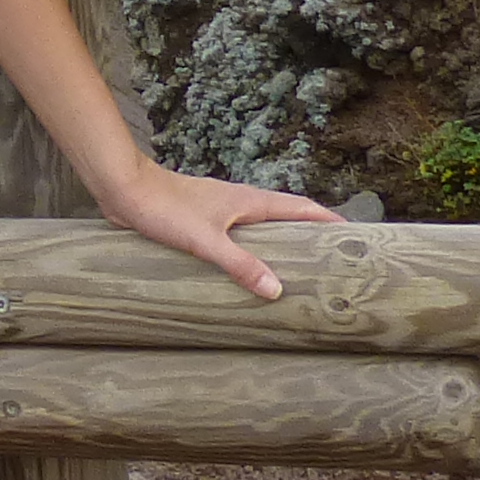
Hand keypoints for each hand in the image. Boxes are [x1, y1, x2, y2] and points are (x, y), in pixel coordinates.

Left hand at [97, 157, 340, 300]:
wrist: (125, 189)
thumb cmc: (165, 208)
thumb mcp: (205, 240)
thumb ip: (240, 264)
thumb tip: (277, 290)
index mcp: (249, 201)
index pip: (300, 207)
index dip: (328, 220)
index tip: (354, 234)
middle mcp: (240, 203)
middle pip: (286, 216)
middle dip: (311, 234)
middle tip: (333, 259)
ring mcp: (222, 211)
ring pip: (262, 226)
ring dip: (282, 242)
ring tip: (297, 270)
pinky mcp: (203, 221)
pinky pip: (239, 235)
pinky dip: (253, 249)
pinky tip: (246, 270)